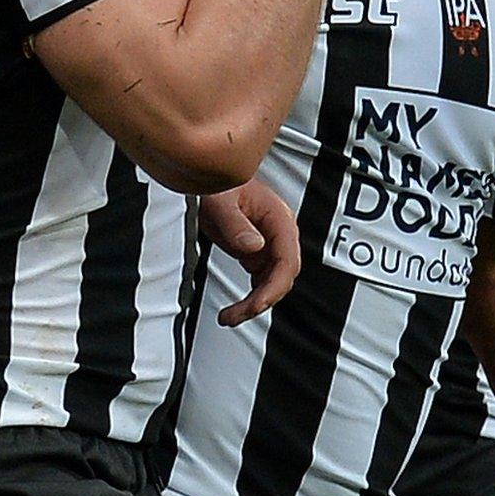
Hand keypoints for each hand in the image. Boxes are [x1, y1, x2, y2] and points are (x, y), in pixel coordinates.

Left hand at [198, 181, 300, 325]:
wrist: (206, 178)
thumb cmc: (216, 183)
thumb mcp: (220, 200)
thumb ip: (235, 224)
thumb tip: (254, 247)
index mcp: (278, 218)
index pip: (288, 260)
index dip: (274, 287)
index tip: (256, 305)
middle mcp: (279, 233)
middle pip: (282, 277)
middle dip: (262, 301)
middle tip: (236, 315)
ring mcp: (269, 244)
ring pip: (272, 283)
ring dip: (254, 304)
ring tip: (229, 317)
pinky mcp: (256, 251)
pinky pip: (260, 280)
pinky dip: (249, 297)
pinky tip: (234, 309)